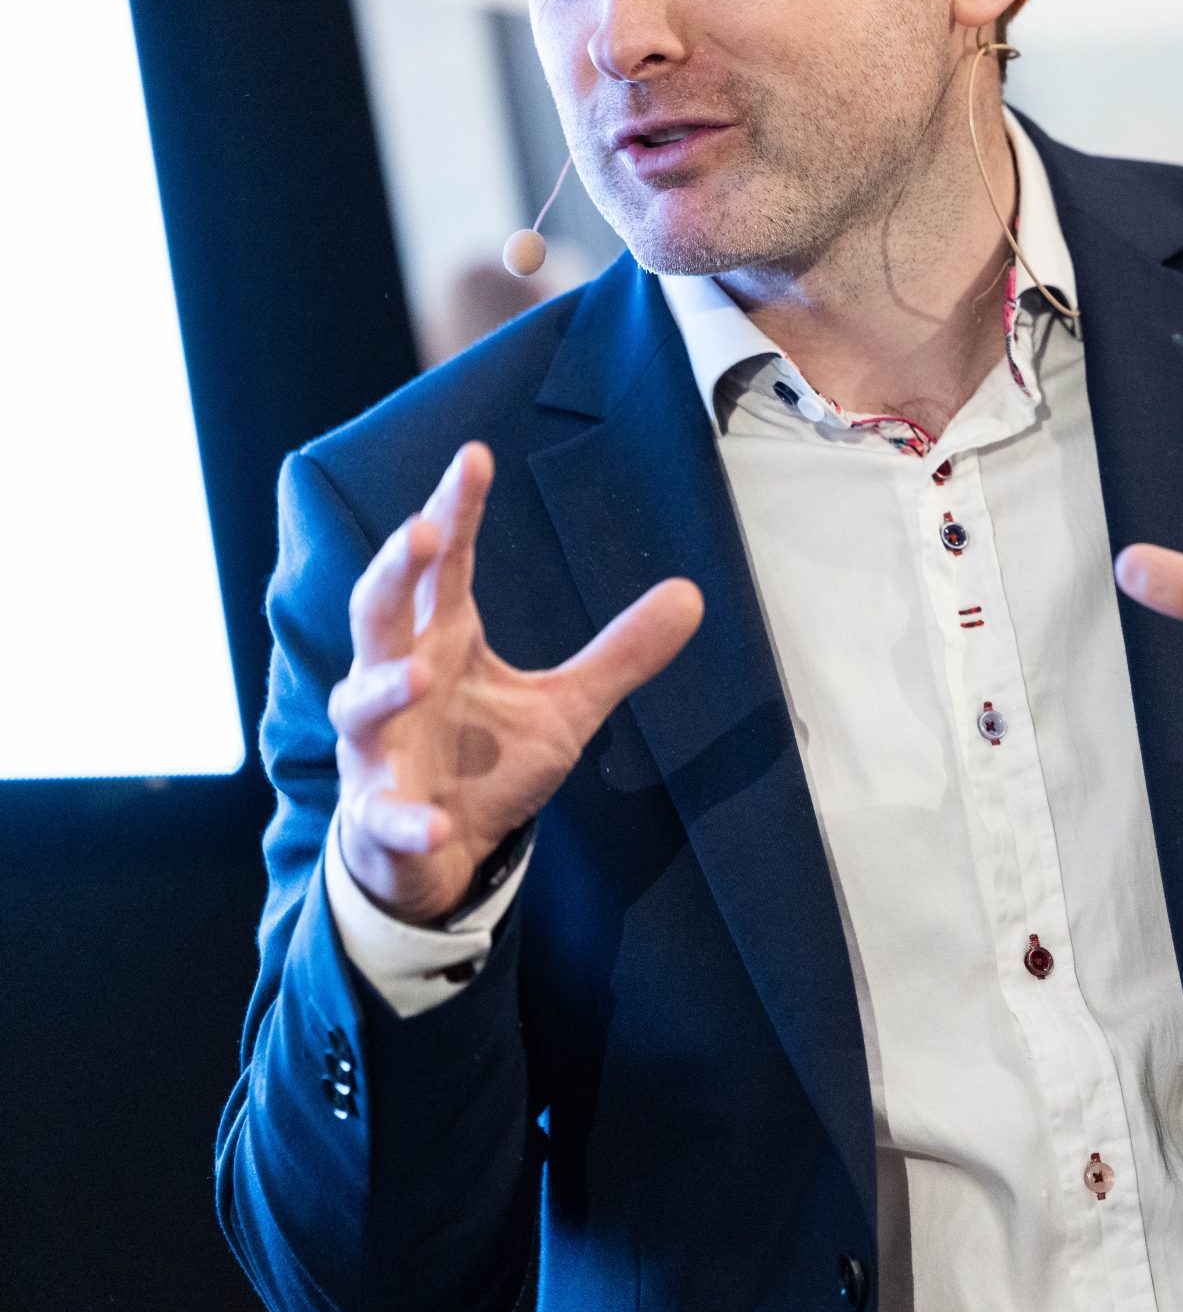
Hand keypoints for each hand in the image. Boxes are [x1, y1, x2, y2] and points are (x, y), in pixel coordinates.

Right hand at [330, 443, 703, 924]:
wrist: (435, 855)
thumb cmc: (483, 763)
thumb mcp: (565, 706)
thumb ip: (618, 653)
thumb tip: (691, 594)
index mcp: (443, 640)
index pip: (446, 568)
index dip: (455, 510)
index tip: (474, 456)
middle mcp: (397, 680)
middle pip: (381, 613)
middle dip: (395, 572)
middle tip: (424, 530)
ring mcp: (379, 748)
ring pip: (361, 705)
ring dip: (388, 686)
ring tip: (424, 672)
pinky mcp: (378, 816)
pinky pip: (385, 817)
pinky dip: (406, 821)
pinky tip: (435, 827)